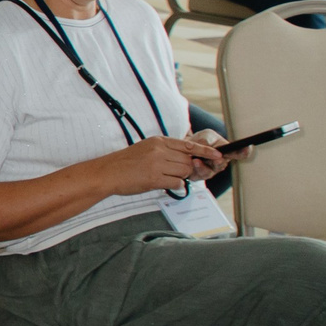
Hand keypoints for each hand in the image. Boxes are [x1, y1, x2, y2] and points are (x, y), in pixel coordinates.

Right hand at [107, 135, 227, 195]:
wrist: (108, 173)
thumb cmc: (126, 162)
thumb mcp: (146, 148)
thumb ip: (166, 151)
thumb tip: (186, 159)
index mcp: (158, 141)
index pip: (189, 145)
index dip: (205, 151)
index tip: (217, 155)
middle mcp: (159, 150)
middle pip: (188, 161)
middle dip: (188, 168)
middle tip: (176, 173)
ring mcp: (157, 164)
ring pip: (184, 172)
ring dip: (180, 177)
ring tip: (166, 177)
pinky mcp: (154, 179)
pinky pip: (176, 182)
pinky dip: (174, 185)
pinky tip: (163, 183)